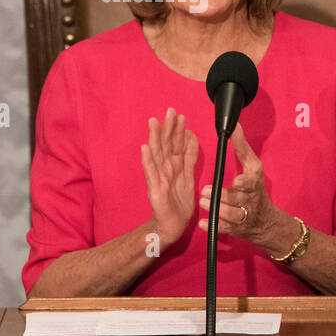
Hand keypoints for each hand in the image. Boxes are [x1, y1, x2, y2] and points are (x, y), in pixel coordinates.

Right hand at [141, 108, 199, 244]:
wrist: (172, 225)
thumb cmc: (179, 202)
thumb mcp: (188, 176)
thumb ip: (189, 157)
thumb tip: (191, 136)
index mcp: (174, 165)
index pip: (176, 144)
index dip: (178, 130)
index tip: (180, 115)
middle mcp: (165, 168)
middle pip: (166, 145)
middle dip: (168, 128)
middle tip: (170, 111)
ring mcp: (158, 177)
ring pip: (157, 154)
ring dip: (155, 138)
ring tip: (154, 122)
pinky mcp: (154, 189)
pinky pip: (151, 172)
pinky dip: (147, 160)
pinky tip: (144, 148)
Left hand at [198, 122, 296, 253]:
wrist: (265, 222)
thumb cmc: (255, 189)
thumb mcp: (253, 167)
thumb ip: (242, 148)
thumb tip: (235, 127)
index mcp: (254, 185)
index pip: (251, 184)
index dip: (244, 184)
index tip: (236, 181)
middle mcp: (250, 201)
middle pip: (238, 200)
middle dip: (223, 196)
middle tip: (206, 191)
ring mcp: (243, 217)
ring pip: (231, 216)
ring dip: (216, 210)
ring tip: (203, 202)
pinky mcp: (236, 229)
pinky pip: (224, 230)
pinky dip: (213, 226)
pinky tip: (202, 222)